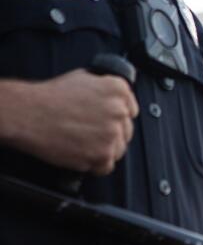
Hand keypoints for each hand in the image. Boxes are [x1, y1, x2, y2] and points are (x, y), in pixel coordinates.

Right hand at [7, 69, 137, 174]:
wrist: (29, 113)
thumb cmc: (50, 97)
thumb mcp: (84, 78)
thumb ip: (105, 89)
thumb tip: (116, 99)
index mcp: (118, 90)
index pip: (131, 110)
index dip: (117, 117)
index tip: (107, 120)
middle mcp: (119, 112)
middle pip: (126, 131)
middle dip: (110, 134)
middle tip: (89, 132)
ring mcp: (112, 134)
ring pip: (119, 150)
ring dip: (104, 150)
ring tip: (83, 142)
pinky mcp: (102, 155)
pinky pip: (107, 166)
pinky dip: (95, 164)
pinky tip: (81, 153)